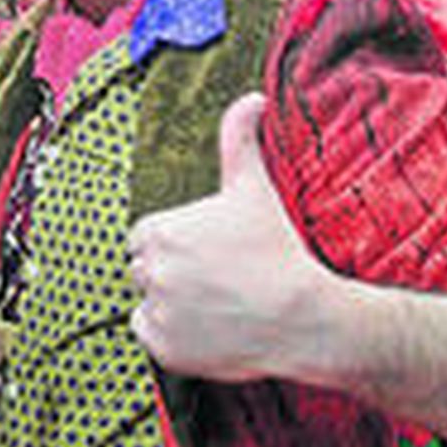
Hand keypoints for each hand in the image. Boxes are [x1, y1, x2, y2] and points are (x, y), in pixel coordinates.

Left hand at [129, 92, 345, 383]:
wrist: (302, 316)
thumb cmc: (276, 250)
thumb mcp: (253, 188)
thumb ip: (239, 139)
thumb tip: (250, 99)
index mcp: (160, 230)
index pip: (146, 235)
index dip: (176, 242)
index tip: (205, 251)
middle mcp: (150, 270)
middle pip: (144, 268)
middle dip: (171, 271)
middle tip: (214, 278)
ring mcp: (156, 311)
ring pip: (148, 302)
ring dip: (169, 303)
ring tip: (214, 302)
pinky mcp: (163, 347)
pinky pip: (152, 335)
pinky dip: (171, 334)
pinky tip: (208, 326)